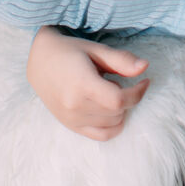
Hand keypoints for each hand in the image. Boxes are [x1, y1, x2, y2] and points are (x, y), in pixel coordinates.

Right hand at [27, 26, 149, 140]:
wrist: (40, 61)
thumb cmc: (69, 52)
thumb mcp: (96, 50)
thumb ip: (121, 60)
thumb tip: (145, 67)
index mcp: (81, 85)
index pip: (118, 100)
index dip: (137, 93)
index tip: (144, 81)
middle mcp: (74, 106)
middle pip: (117, 112)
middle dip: (128, 97)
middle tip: (121, 81)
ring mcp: (71, 119)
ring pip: (112, 124)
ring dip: (119, 109)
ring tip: (108, 91)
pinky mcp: (70, 125)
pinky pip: (101, 135)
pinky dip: (113, 126)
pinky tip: (111, 111)